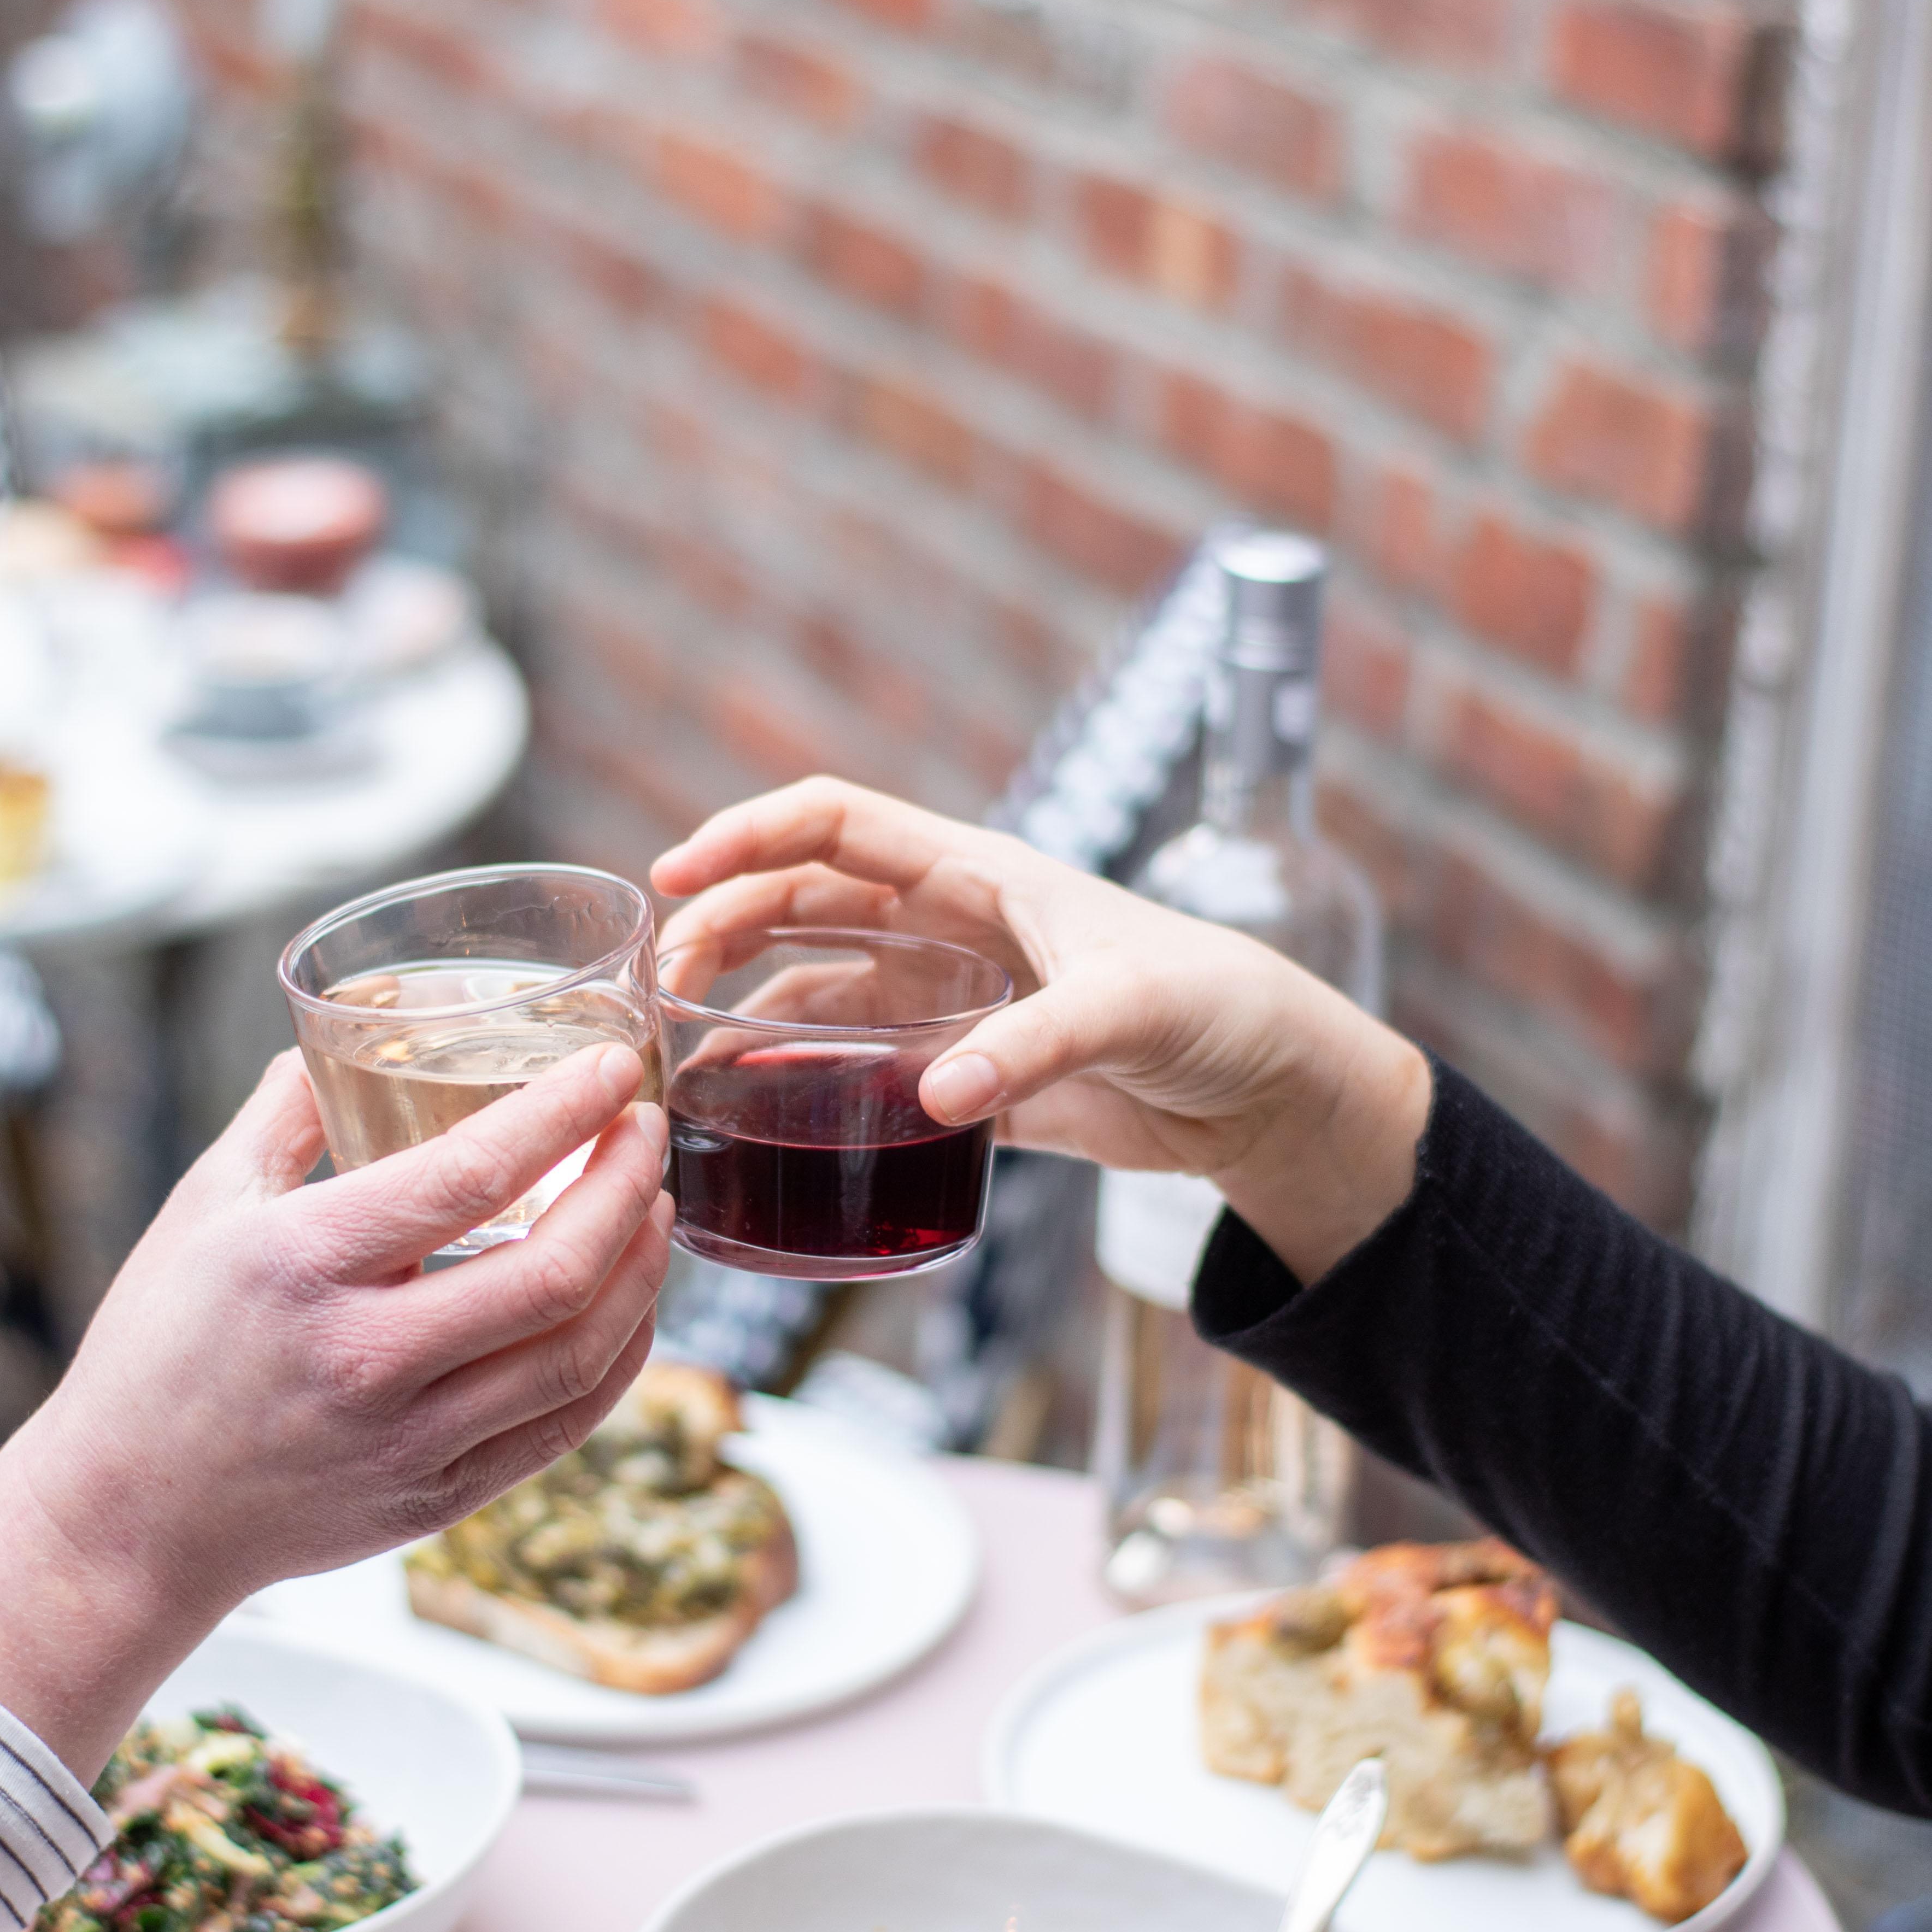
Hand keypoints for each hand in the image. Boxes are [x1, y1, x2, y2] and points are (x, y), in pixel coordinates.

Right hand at [0, 1041, 672, 1775]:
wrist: (126, 1523)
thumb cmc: (157, 1351)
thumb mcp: (201, 1210)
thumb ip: (281, 1116)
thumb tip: (341, 1033)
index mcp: (303, 1265)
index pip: (470, 1173)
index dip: (563, 1111)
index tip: (615, 1066)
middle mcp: (365, 1358)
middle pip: (552, 1270)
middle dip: (627, 1184)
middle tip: (651, 1127)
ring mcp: (409, 1441)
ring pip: (578, 1353)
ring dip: (641, 1270)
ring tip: (654, 1204)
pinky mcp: (436, 1500)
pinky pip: (564, 1426)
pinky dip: (618, 1356)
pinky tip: (629, 1303)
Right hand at [653, 778, 1427, 1280]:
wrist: (1271, 1089)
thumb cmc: (1219, 1011)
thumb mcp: (1133, 1011)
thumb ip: (1037, 1047)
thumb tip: (937, 1096)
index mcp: (979, 874)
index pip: (835, 822)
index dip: (747, 836)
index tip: (675, 876)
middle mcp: (950, 926)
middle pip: (802, 902)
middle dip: (722, 927)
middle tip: (660, 987)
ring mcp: (951, 998)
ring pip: (817, 988)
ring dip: (748, 1009)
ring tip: (685, 1054)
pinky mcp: (968, 1070)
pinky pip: (858, 1065)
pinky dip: (801, 1079)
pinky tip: (755, 1108)